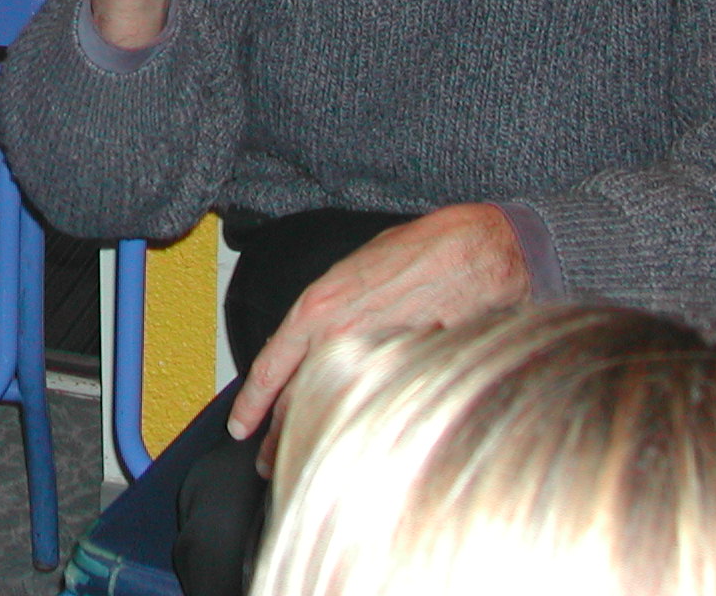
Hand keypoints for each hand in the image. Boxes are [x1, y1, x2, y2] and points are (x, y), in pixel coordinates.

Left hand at [228, 203, 528, 468]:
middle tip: (265, 460)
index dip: (251, 403)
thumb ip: (330, 306)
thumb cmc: (419, 250)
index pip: (270, 367)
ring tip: (299, 466)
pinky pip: (375, 411)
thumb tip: (318, 334)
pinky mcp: (408, 375)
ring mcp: (375, 361)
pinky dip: (361, 430)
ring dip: (312, 441)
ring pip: (332, 412)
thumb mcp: (355, 268)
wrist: (476, 254)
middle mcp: (339, 338)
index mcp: (318, 307)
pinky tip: (353, 448)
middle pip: (294, 402)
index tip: (240, 425)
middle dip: (277, 436)